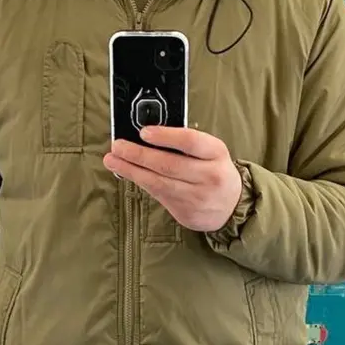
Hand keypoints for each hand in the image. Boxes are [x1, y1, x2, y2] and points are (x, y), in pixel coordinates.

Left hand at [103, 127, 241, 232]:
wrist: (232, 206)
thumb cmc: (215, 171)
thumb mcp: (211, 151)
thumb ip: (186, 143)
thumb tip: (148, 134)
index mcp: (217, 153)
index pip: (190, 142)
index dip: (165, 136)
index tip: (144, 132)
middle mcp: (209, 176)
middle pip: (168, 164)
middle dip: (138, 154)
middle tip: (118, 146)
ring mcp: (197, 197)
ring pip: (159, 182)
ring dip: (132, 170)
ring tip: (112, 160)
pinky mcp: (186, 212)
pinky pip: (158, 195)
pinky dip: (140, 182)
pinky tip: (127, 173)